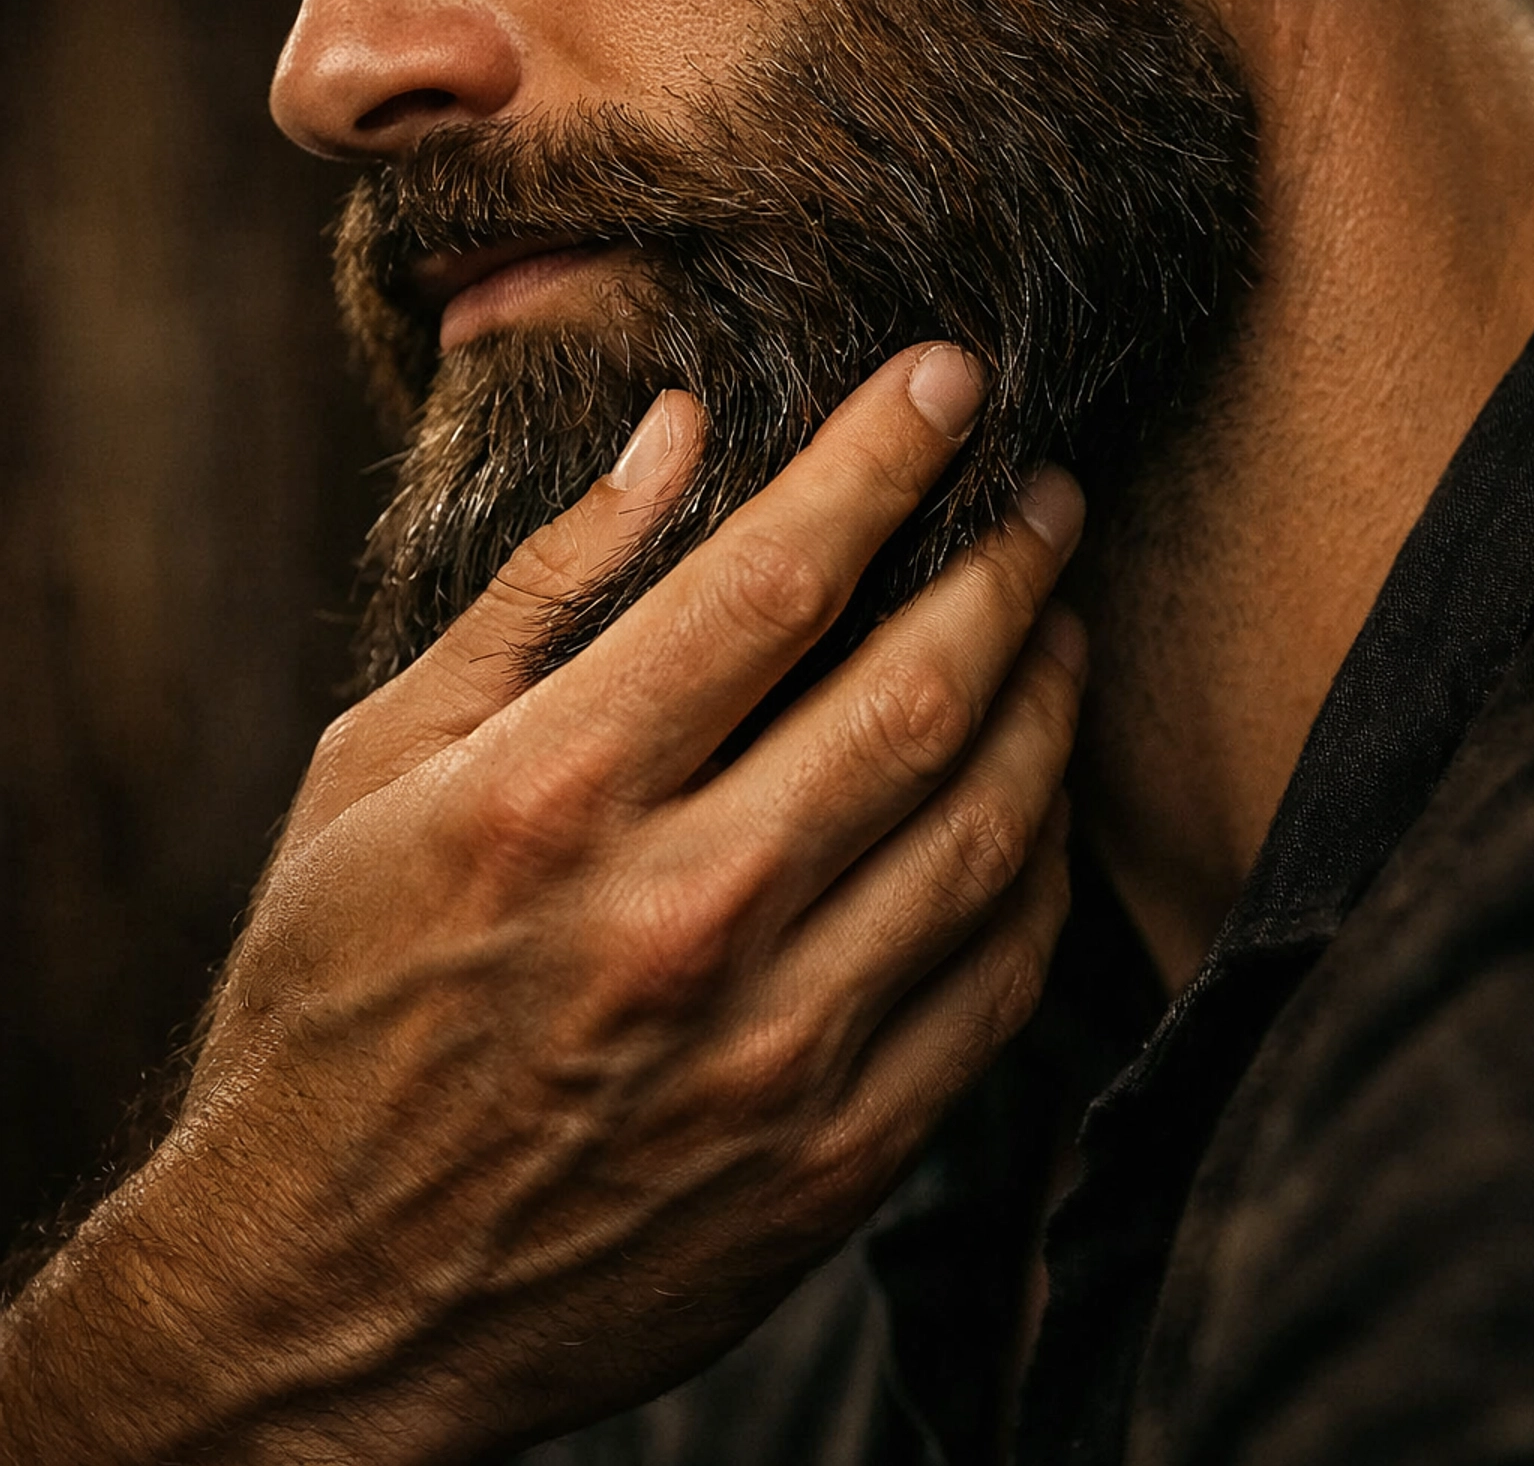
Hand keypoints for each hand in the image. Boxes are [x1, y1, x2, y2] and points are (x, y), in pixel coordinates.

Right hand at [0, 345, 1083, 1464]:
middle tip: (1050, 492)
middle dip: (1011, 562)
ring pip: (986, 831)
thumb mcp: (374, 764)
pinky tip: (1033, 795)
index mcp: (551, 798)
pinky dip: (1038, 868)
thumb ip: (537, 589)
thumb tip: (677, 436)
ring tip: (1062, 621)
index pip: (771, 581)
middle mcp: (677, 919)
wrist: (319, 1305)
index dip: (880, 458)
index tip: (949, 379)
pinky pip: (996, 986)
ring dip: (1049, 699)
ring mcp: (770, 1053)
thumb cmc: (328, 1000)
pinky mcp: (829, 1163)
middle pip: (917, 692)